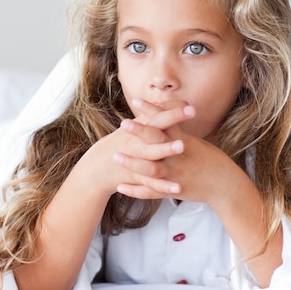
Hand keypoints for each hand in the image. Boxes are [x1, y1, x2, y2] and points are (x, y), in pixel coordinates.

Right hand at [76, 99, 193, 199]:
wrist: (98, 167)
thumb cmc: (124, 143)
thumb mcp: (137, 126)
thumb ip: (156, 113)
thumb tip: (177, 101)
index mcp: (140, 129)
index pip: (158, 114)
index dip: (173, 108)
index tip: (189, 103)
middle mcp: (138, 142)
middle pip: (156, 127)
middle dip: (172, 118)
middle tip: (192, 111)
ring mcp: (136, 160)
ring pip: (152, 153)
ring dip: (165, 149)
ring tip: (182, 145)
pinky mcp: (135, 178)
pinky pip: (150, 185)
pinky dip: (163, 187)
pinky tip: (178, 189)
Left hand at [114, 99, 253, 206]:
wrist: (225, 187)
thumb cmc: (213, 162)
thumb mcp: (197, 143)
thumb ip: (178, 133)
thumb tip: (165, 117)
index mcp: (185, 143)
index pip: (167, 122)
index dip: (152, 110)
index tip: (136, 100)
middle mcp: (179, 158)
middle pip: (157, 142)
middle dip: (139, 132)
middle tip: (123, 123)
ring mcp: (175, 176)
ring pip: (150, 169)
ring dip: (132, 163)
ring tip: (116, 156)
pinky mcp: (173, 191)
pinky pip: (151, 192)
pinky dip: (135, 190)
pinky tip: (120, 187)